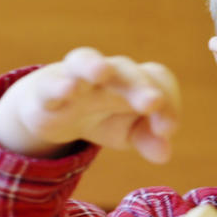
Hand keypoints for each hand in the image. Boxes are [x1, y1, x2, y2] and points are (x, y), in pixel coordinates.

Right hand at [0, 47, 180, 161]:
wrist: (55, 111)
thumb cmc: (104, 117)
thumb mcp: (128, 133)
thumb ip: (148, 140)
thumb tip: (164, 155)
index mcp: (136, 81)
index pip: (159, 82)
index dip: (169, 104)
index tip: (166, 131)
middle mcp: (110, 73)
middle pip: (128, 70)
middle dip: (142, 86)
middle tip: (153, 103)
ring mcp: (76, 76)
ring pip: (86, 61)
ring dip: (94, 65)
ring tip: (102, 72)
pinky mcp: (46, 88)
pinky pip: (51, 83)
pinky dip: (59, 86)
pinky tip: (67, 91)